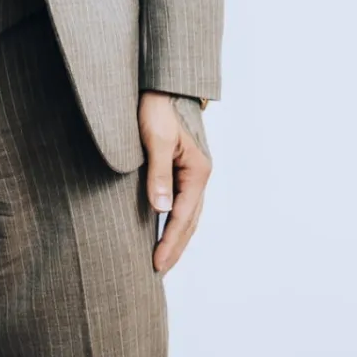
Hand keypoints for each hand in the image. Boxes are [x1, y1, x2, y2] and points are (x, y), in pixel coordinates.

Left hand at [138, 91, 212, 274]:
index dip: (170, 242)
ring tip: (162, 260)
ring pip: (188, 214)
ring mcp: (194, 173)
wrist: (162, 85)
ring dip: (176, 238)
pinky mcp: (183, 168)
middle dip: (175, 247)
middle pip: (190, 221)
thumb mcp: (156, 138)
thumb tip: (161, 210)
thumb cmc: (157, 108)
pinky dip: (174, 221)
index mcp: (198, 171)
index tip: (157, 263)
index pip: (183, 216)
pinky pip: (182, 203)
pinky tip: (162, 230)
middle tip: (158, 271)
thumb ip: (159, 173)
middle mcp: (200, 175)